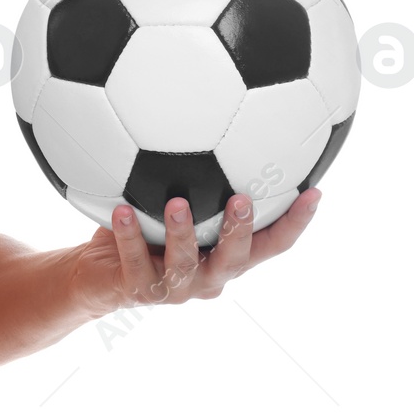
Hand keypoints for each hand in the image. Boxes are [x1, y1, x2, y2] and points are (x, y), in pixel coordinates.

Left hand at [68, 188, 322, 316]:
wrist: (99, 275)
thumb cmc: (145, 233)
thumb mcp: (177, 203)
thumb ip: (200, 179)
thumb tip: (217, 121)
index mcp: (227, 257)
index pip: (271, 245)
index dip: (296, 223)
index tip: (314, 191)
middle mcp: (209, 276)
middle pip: (235, 259)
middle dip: (240, 230)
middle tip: (242, 199)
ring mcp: (175, 288)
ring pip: (184, 264)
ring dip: (182, 232)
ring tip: (176, 203)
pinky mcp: (139, 291)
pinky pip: (135, 261)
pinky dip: (128, 235)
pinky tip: (122, 210)